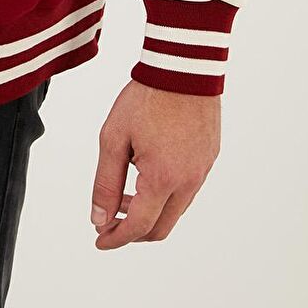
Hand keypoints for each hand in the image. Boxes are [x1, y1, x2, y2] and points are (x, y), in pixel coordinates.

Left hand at [90, 79, 220, 246]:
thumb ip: (105, 182)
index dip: (116, 238)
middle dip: (132, 230)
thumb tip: (99, 218)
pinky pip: (187, 189)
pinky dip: (165, 193)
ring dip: (149, 209)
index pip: (139, 227)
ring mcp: (202, 171)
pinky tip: (146, 171)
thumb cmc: (145, 98)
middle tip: (109, 220)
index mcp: (163, 180)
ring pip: (175, 209)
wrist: (182, 67)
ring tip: (123, 192)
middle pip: (160, 226)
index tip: (100, 240)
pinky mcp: (208, 158)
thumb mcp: (113, 138)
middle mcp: (188, 182)